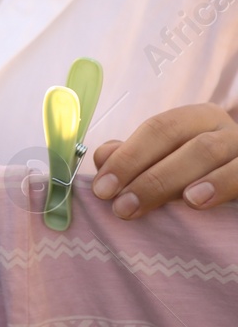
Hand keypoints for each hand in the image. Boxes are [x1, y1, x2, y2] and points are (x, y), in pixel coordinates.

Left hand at [90, 103, 237, 217]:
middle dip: (148, 176)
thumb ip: (134, 158)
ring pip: (212, 154)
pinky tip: (197, 201)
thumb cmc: (200, 175)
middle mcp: (226, 129)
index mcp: (198, 119)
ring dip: (177, 180)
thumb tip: (104, 156)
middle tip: (121, 207)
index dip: (127, 157)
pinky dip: (220, 185)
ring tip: (153, 203)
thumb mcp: (168, 162)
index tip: (101, 189)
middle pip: (184, 143)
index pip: (159, 128)